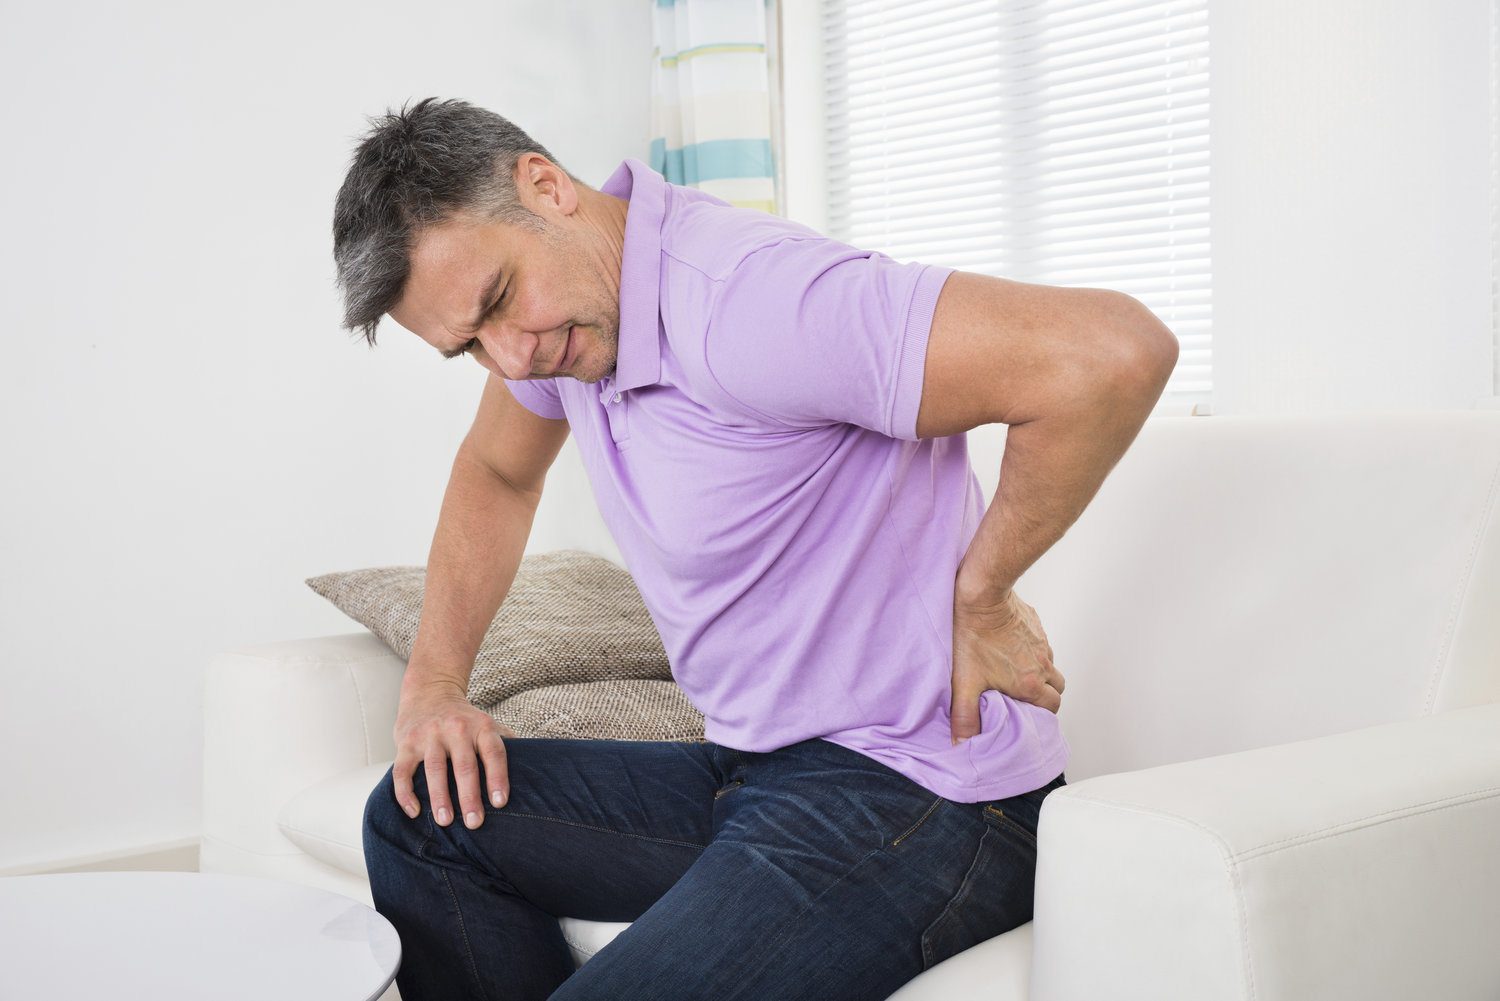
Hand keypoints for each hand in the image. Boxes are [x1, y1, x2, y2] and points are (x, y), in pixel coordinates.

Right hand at [392, 677, 517, 828]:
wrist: (429, 692)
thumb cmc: (464, 719)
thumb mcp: (487, 724)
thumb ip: (505, 742)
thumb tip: (531, 767)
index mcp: (481, 726)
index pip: (494, 752)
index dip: (498, 777)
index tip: (500, 802)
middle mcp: (456, 728)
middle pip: (464, 765)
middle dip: (469, 797)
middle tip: (475, 824)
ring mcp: (429, 734)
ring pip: (435, 769)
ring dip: (440, 798)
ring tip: (446, 822)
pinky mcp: (406, 742)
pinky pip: (403, 770)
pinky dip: (406, 793)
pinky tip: (414, 812)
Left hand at [949, 584, 1064, 743]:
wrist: (982, 595)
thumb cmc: (973, 636)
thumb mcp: (964, 682)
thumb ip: (965, 717)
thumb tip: (962, 744)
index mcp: (1030, 683)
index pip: (1051, 708)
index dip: (1042, 714)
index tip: (1027, 715)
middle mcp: (1042, 664)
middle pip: (1057, 688)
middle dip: (1045, 696)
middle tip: (1023, 697)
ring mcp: (1042, 643)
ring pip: (1051, 666)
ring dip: (1040, 674)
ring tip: (1016, 674)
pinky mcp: (1036, 626)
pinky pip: (1042, 645)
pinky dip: (1032, 653)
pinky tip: (1010, 649)